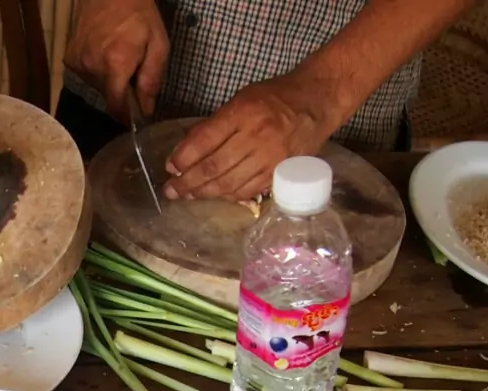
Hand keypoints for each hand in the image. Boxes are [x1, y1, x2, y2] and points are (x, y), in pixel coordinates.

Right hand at [64, 0, 167, 118]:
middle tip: (134, 72)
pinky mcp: (70, 58)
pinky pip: (87, 76)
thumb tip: (146, 110)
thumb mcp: (158, 44)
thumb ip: (152, 79)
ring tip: (119, 57)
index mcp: (115, 65)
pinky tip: (105, 52)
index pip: (117, 107)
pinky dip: (98, 71)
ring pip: (98, 87)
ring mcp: (78, 62)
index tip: (137, 117)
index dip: (128, 116)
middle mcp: (92, 67)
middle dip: (122, 92)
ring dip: (110, 81)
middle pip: (108, 97)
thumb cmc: (138, 13)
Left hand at [164, 75, 337, 201]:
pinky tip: (216, 196)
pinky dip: (229, 196)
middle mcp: (256, 136)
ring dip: (205, 193)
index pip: (204, 141)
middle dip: (188, 182)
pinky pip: (249, 191)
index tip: (170, 168)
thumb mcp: (241, 99)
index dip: (183, 158)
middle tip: (171, 191)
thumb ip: (214, 125)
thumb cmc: (274, 98)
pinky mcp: (281, 173)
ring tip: (188, 196)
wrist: (317, 102)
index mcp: (242, 112)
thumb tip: (184, 153)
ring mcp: (271, 157)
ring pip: (229, 184)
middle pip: (214, 167)